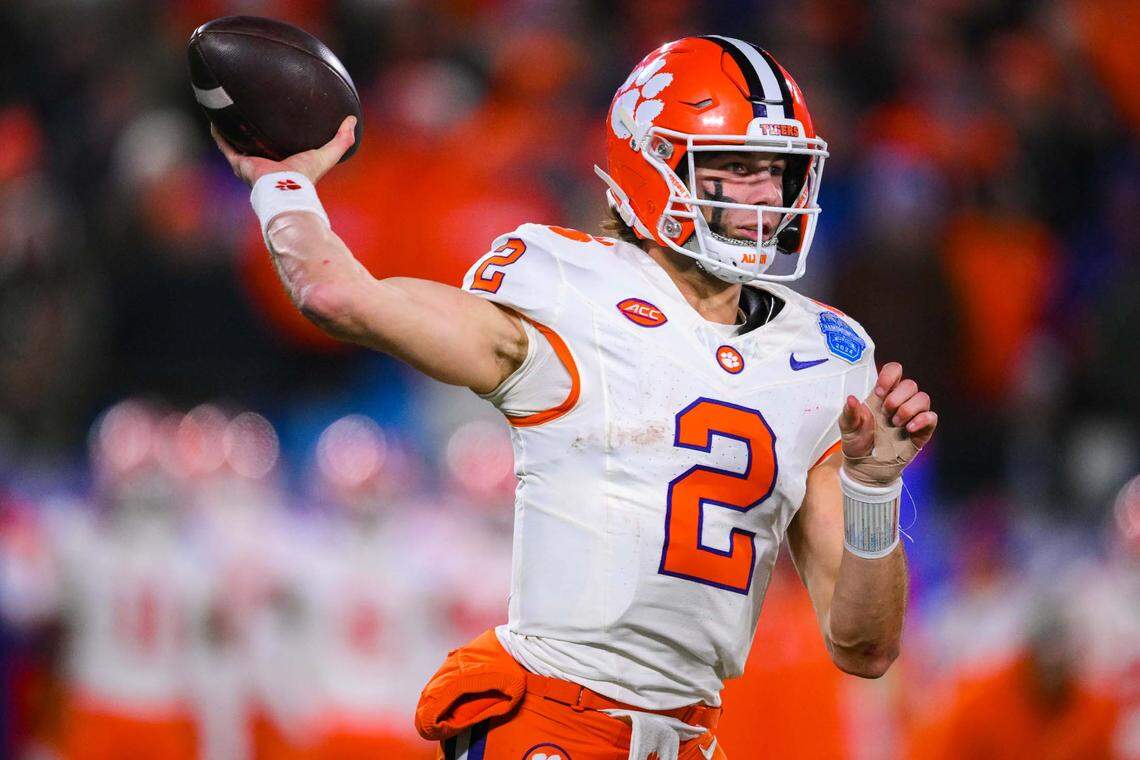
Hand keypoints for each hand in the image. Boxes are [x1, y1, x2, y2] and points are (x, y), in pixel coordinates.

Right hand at [211, 115, 356, 186]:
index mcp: (284, 162)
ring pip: (238, 143)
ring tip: (227, 109)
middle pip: (257, 144)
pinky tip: (214, 118)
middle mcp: (266, 164)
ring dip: (233, 129)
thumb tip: (353, 120)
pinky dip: (219, 134)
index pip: (280, 146)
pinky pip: (226, 146)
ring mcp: (251, 164)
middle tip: (249, 107)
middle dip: (253, 130)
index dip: (278, 133)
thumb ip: (342, 140)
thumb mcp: (327, 154)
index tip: (277, 116)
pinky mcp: (240, 163)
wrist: (287, 190)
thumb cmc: (306, 177)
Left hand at [839, 362, 937, 485]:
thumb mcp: (847, 427)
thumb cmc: (857, 443)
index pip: (895, 371)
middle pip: (911, 384)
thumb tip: (852, 399)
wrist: (865, 468)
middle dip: (897, 397)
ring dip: (908, 408)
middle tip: (885, 413)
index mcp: (882, 395)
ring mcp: (912, 416)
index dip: (890, 375)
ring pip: (923, 398)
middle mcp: (899, 402)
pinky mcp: (921, 431)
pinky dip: (922, 419)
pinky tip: (908, 428)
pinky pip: (932, 417)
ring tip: (895, 423)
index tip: (879, 391)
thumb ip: (849, 413)